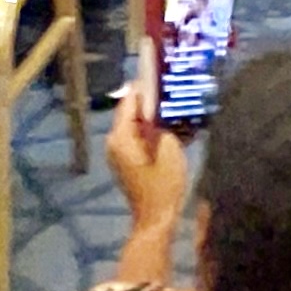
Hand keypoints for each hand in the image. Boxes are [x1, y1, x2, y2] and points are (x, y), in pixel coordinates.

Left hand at [99, 83, 186, 235]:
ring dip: (154, 115)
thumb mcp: (169, 148)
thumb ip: (163, 123)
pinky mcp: (128, 161)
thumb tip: (162, 105)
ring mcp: (119, 152)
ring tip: (176, 103)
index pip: (130, 100)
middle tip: (174, 86)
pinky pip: (139, 137)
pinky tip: (172, 126)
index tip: (162, 71)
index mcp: (120, 136)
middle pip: (132, 111)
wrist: (156, 219)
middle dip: (152, 100)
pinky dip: (152, 130)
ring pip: (137, 124)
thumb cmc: (163, 186)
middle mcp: (114, 141)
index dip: (146, 85)